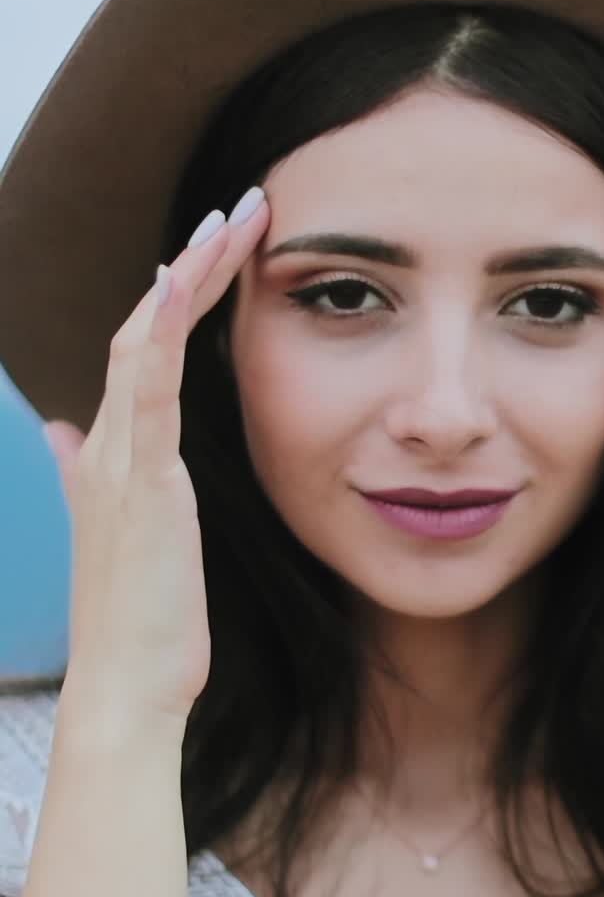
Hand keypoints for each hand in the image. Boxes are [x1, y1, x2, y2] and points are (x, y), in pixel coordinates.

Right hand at [43, 187, 271, 725]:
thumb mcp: (130, 533)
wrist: (128, 687)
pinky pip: (149, 394)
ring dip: (187, 277)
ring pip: (148, 345)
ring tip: (228, 221)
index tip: (229, 246)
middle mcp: (111, 445)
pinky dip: (161, 335)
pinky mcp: (142, 486)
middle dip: (194, 263)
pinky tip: (177, 282)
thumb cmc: (145, 620)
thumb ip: (99, 475)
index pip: (151, 350)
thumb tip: (67, 434)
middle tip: (243, 209)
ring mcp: (122, 462)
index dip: (185, 292)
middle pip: (149, 329)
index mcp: (120, 453)